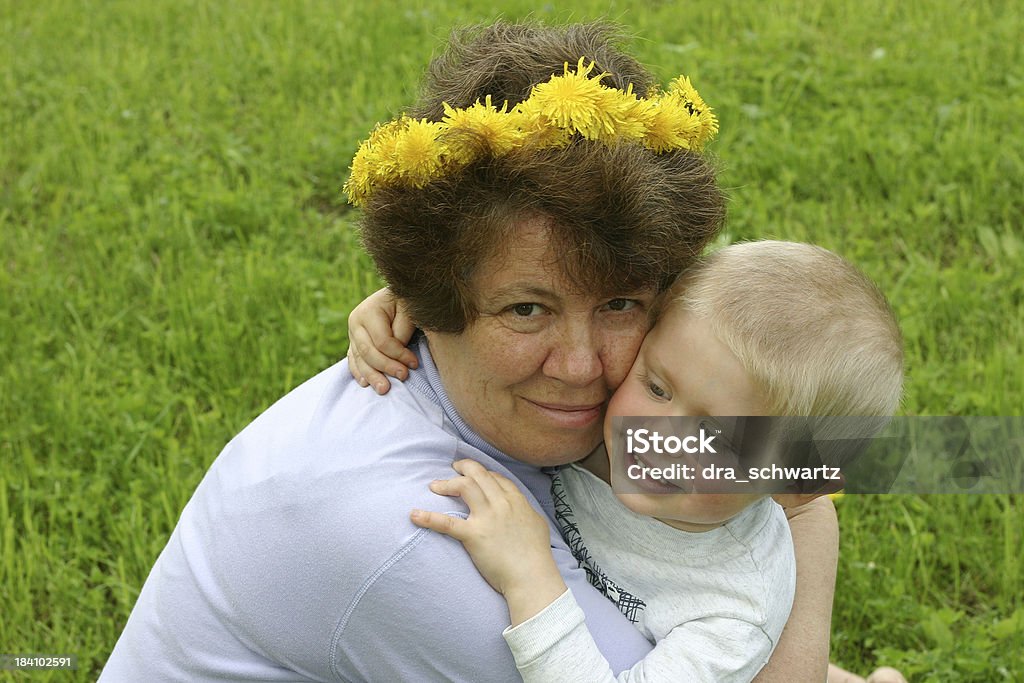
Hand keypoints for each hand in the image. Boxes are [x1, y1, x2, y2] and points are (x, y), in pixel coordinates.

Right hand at [346, 287, 417, 393]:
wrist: (395, 296)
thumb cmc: (406, 302)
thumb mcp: (409, 309)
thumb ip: (402, 330)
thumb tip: (397, 352)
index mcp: (368, 311)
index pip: (382, 341)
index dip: (398, 354)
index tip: (414, 363)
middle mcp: (355, 322)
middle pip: (368, 352)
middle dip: (385, 367)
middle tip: (402, 377)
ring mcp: (352, 333)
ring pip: (359, 359)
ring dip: (371, 376)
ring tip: (384, 389)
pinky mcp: (353, 342)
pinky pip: (353, 360)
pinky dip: (359, 372)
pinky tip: (365, 383)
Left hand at [411, 460, 566, 624]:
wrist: (531, 576)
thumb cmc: (537, 555)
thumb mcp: (537, 524)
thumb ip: (526, 512)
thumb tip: (521, 510)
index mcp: (516, 500)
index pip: (495, 477)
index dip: (482, 473)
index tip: (473, 474)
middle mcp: (501, 503)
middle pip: (478, 474)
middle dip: (463, 467)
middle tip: (453, 468)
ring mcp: (487, 518)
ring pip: (464, 486)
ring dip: (447, 483)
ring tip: (434, 486)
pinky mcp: (473, 535)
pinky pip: (447, 523)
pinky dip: (428, 517)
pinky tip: (414, 515)